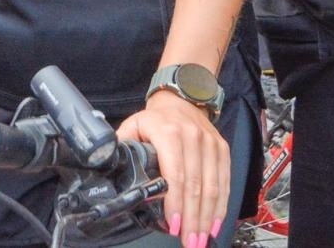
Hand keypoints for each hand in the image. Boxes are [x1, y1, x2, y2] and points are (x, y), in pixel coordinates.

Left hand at [117, 91, 228, 247]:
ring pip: (212, 186)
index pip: (175, 174)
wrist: (181, 99)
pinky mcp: (222, 149)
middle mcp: (193, 137)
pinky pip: (224, 181)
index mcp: (169, 133)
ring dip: (207, 217)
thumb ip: (122, 148)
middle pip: (196, 186)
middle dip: (192, 219)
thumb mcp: (133, 127)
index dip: (175, 204)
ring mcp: (210, 143)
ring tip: (200, 239)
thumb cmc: (155, 119)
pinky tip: (214, 223)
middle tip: (188, 242)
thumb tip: (109, 168)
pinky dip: (221, 205)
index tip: (172, 226)